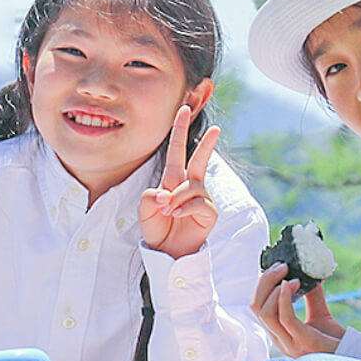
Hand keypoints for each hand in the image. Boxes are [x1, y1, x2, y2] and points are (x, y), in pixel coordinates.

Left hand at [139, 105, 219, 259]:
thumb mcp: (145, 209)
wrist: (167, 252)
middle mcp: (190, 185)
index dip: (180, 130)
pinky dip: (184, 208)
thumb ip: (152, 196)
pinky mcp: (209, 212)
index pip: (177, 150)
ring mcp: (201, 198)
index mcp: (173, 180)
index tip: (183, 109)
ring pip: (192, 186)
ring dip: (178, 198)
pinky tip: (176, 215)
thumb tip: (168, 194)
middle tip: (215, 128)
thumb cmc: (157, 228)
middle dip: (206, 144)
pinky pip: (199, 202)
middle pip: (199, 159)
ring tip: (168, 211)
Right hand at [251, 262, 345, 356]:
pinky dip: (284, 298)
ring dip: (274, 288)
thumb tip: (308, 271)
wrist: (354, 357)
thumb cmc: (336, 341)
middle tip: (280, 266)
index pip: (258, 307)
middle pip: (256, 308)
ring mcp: (290, 343)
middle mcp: (280, 340)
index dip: (262, 285)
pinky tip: (291, 284)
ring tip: (289, 275)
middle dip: (264, 282)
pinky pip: (285, 318)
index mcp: (279, 333)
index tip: (276, 268)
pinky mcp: (304, 341)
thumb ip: (312, 296)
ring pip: (265, 312)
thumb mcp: (320, 314)